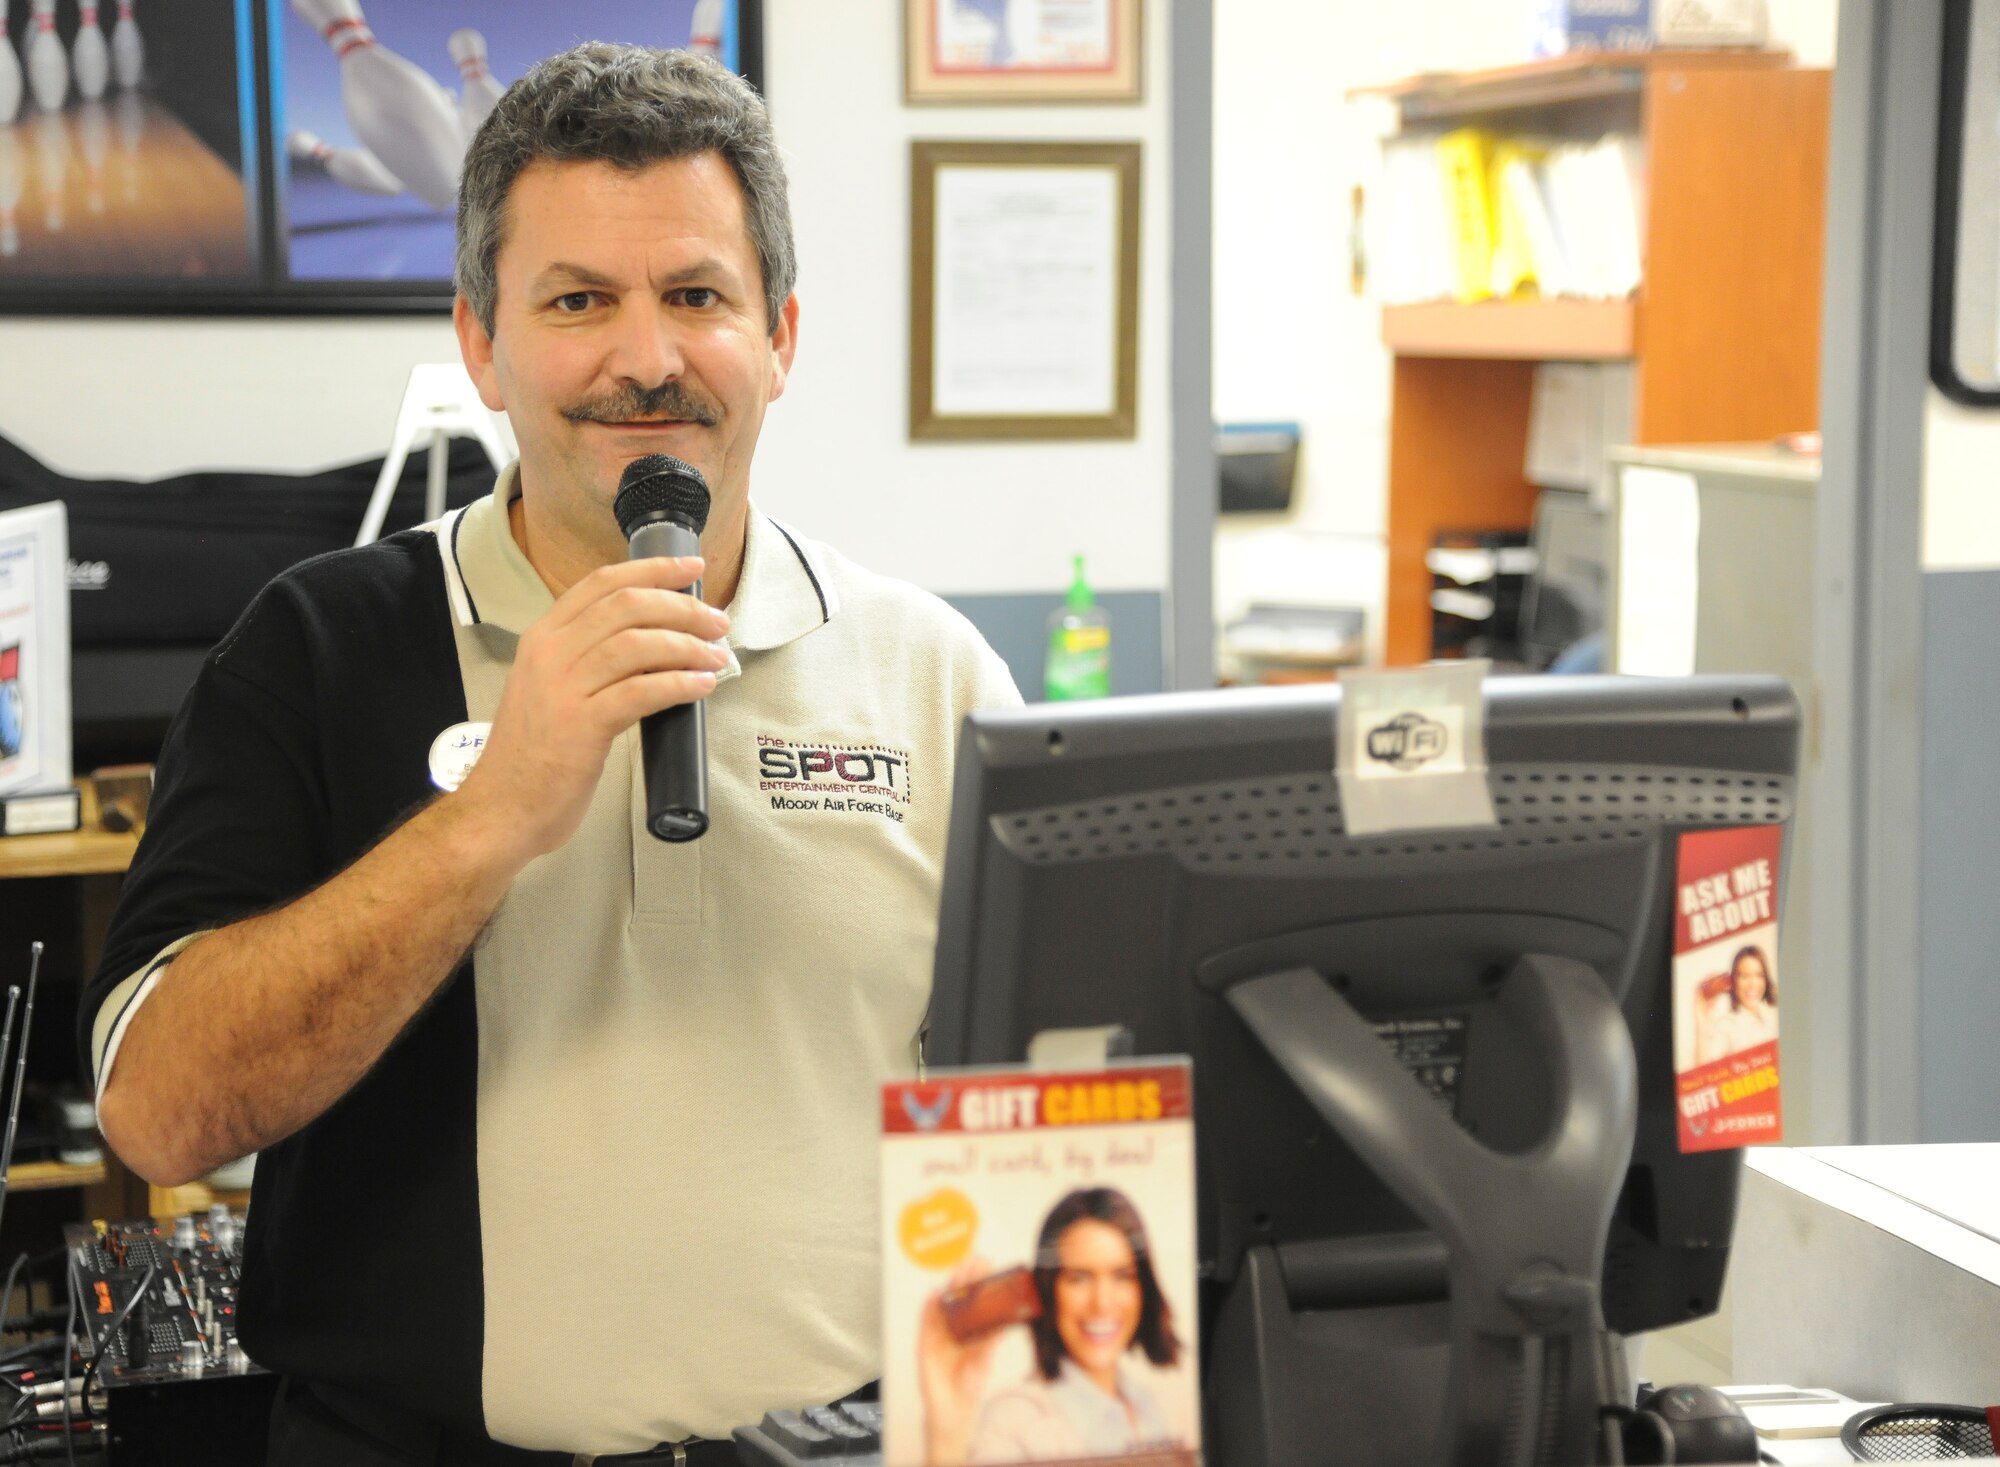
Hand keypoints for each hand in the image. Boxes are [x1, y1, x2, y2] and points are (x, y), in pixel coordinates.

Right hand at [455, 556, 729, 861]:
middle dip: (682, 608)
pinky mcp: (581, 726)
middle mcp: (549, 654)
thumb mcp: (551, 688)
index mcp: (542, 637)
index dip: (653, 569)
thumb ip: (589, 660)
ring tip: (717, 657)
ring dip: (688, 646)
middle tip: (717, 623)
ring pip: (638, 644)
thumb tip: (656, 643)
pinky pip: (642, 691)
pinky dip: (679, 683)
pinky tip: (702, 686)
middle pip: (627, 606)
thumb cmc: (534, 754)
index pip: (602, 584)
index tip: (692, 568)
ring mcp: (562, 688)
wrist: (502, 807)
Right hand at [918, 1257, 1004, 1465]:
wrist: (954, 1411)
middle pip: (958, 1298)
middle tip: (974, 1259)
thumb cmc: (970, 1385)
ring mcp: (938, 1335)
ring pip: (942, 1305)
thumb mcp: (985, 1359)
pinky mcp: (925, 1345)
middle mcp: (953, 1328)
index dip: (979, 1282)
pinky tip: (934, 1294)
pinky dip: (928, 1307)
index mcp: (969, 1330)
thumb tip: (1006, 1321)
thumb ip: (991, 1340)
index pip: (974, 1300)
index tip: (989, 1264)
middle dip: (965, 1278)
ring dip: (949, 1288)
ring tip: (958, 1271)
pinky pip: (925, 1322)